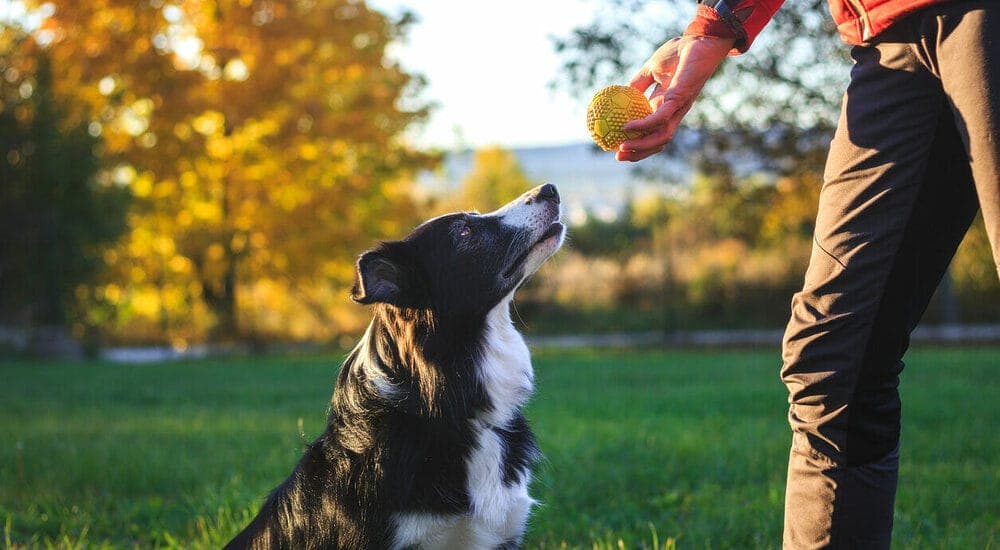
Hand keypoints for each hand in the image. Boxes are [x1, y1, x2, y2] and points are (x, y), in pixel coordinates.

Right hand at [616, 35, 734, 161]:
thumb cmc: (679, 52)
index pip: (653, 133)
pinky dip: (643, 126)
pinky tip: (627, 127)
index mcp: (666, 107)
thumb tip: (620, 94)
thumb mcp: (652, 68)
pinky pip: (659, 118)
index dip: (638, 143)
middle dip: (638, 153)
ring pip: (661, 137)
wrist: (699, 40)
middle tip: (617, 156)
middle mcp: (673, 112)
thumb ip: (638, 82)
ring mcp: (678, 108)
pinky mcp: (679, 99)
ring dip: (641, 147)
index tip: (618, 147)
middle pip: (658, 142)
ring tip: (621, 149)